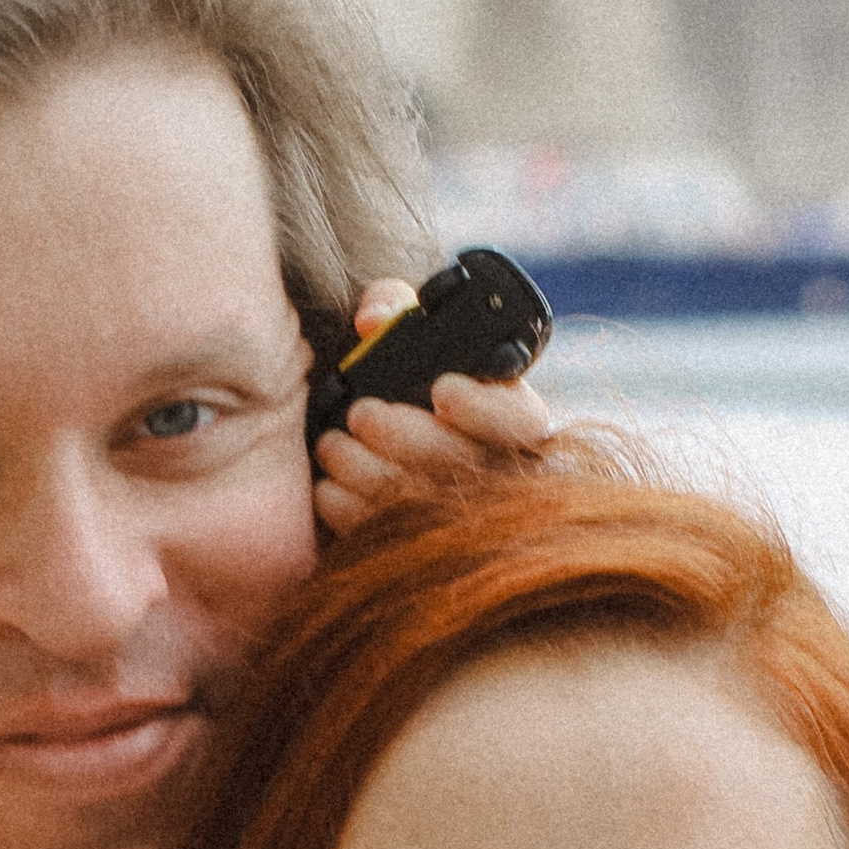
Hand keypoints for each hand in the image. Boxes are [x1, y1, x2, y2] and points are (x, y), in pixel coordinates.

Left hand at [312, 280, 554, 534]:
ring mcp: (458, 513)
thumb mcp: (399, 329)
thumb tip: (373, 321)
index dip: (484, 408)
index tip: (442, 390)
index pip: (522, 420)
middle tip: (361, 414)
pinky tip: (326, 486)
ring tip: (331, 444)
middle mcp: (495, 467)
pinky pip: (387, 535)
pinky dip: (351, 510)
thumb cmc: (393, 375)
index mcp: (508, 415)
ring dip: (370, 471)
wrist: (362, 425)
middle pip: (467, 465)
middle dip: (408, 437)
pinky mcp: (414, 543)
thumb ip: (392, 305)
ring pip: (425, 504)